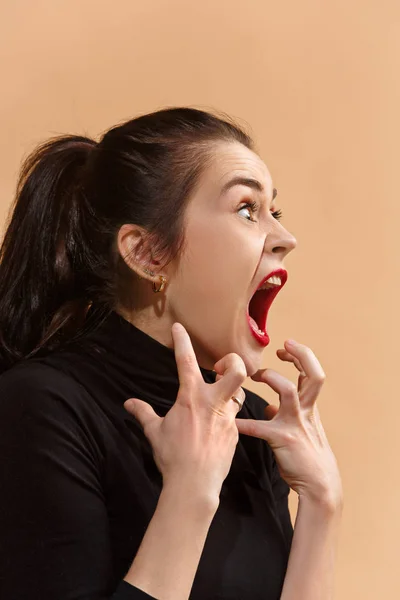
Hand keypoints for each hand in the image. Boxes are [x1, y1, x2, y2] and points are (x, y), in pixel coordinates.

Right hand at [124, 322, 247, 504]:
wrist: (194, 485)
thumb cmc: (172, 456)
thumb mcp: (154, 431)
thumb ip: (143, 413)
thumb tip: (129, 403)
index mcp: (191, 397)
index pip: (185, 360)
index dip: (181, 340)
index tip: (179, 326)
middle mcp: (213, 402)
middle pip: (238, 371)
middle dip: (233, 363)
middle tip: (219, 369)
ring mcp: (227, 418)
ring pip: (239, 394)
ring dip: (230, 392)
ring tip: (216, 399)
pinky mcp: (235, 433)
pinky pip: (234, 418)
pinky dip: (225, 418)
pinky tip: (213, 430)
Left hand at [235, 340, 342, 505]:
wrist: (319, 485)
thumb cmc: (307, 457)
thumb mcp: (300, 431)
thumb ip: (284, 415)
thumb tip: (268, 407)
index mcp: (310, 407)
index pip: (312, 373)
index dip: (302, 357)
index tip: (284, 348)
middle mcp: (306, 410)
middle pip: (314, 376)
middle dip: (301, 356)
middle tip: (281, 348)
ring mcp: (295, 423)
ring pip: (289, 391)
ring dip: (271, 378)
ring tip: (257, 376)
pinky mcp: (282, 438)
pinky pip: (259, 426)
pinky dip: (243, 422)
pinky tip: (232, 421)